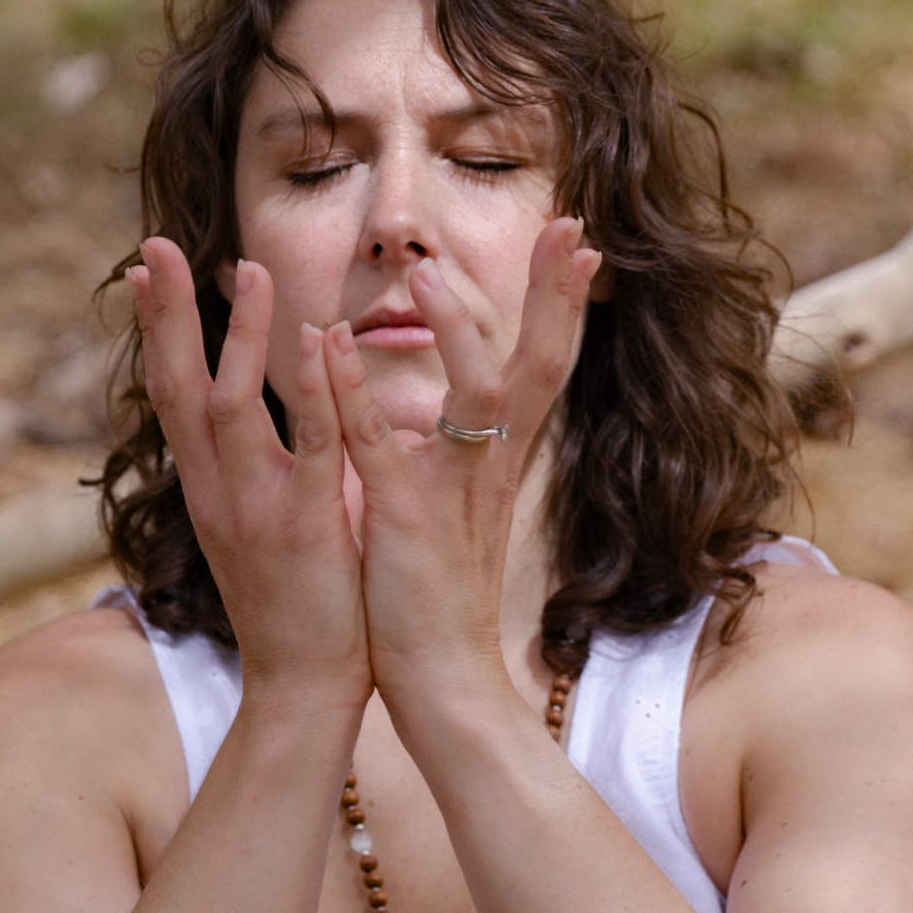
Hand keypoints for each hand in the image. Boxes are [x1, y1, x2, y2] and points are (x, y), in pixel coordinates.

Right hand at [130, 239, 369, 717]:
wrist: (301, 687)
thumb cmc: (289, 603)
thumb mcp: (251, 525)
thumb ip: (244, 469)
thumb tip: (234, 417)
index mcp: (206, 488)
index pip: (167, 394)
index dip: (155, 330)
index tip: (141, 270)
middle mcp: (217, 491)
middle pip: (176, 387)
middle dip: (166, 314)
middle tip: (154, 247)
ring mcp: (257, 508)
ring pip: (231, 407)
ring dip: (239, 335)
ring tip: (250, 271)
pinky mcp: (307, 526)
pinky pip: (308, 445)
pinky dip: (308, 389)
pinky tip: (316, 340)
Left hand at [321, 216, 599, 727]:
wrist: (447, 685)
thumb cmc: (442, 595)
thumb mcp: (459, 503)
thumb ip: (460, 445)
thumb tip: (460, 392)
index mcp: (499, 459)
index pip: (544, 362)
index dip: (563, 302)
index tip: (580, 240)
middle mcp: (490, 466)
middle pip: (539, 364)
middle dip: (556, 295)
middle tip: (574, 226)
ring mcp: (452, 493)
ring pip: (472, 396)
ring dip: (454, 329)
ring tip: (428, 273)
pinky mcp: (405, 523)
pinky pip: (380, 448)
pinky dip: (356, 394)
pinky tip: (332, 345)